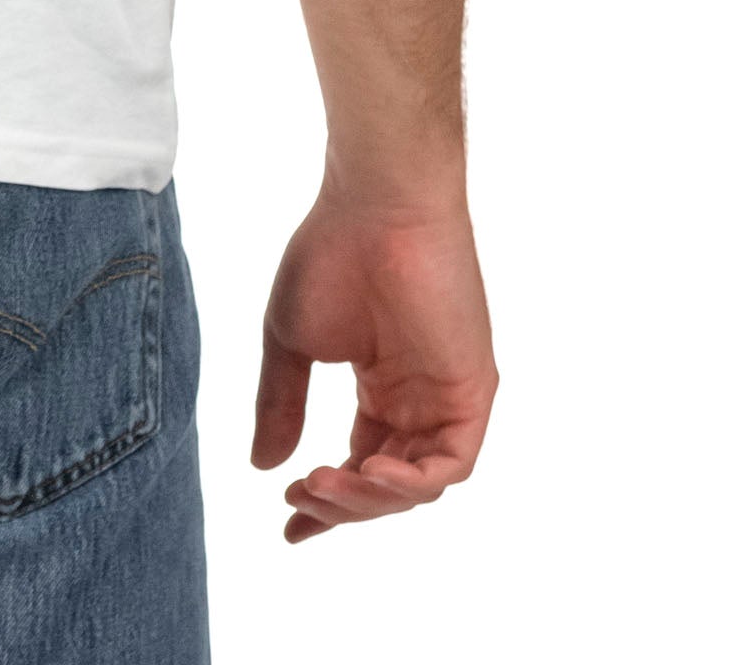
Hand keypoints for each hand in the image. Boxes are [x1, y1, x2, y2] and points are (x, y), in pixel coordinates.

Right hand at [252, 184, 495, 542]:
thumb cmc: (331, 254)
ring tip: (322, 485)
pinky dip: (411, 482)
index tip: (289, 529)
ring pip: (417, 484)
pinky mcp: (472, 391)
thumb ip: (281, 404)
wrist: (375, 205)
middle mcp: (419, 401)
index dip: (327, 505)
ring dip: (368, 498)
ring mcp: (447, 398)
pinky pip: (451, 463)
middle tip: (298, 500)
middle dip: (341, 504)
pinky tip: (367, 473)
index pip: (360, 463)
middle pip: (387, 484)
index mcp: (382, 388)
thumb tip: (263, 466)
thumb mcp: (291, 341)